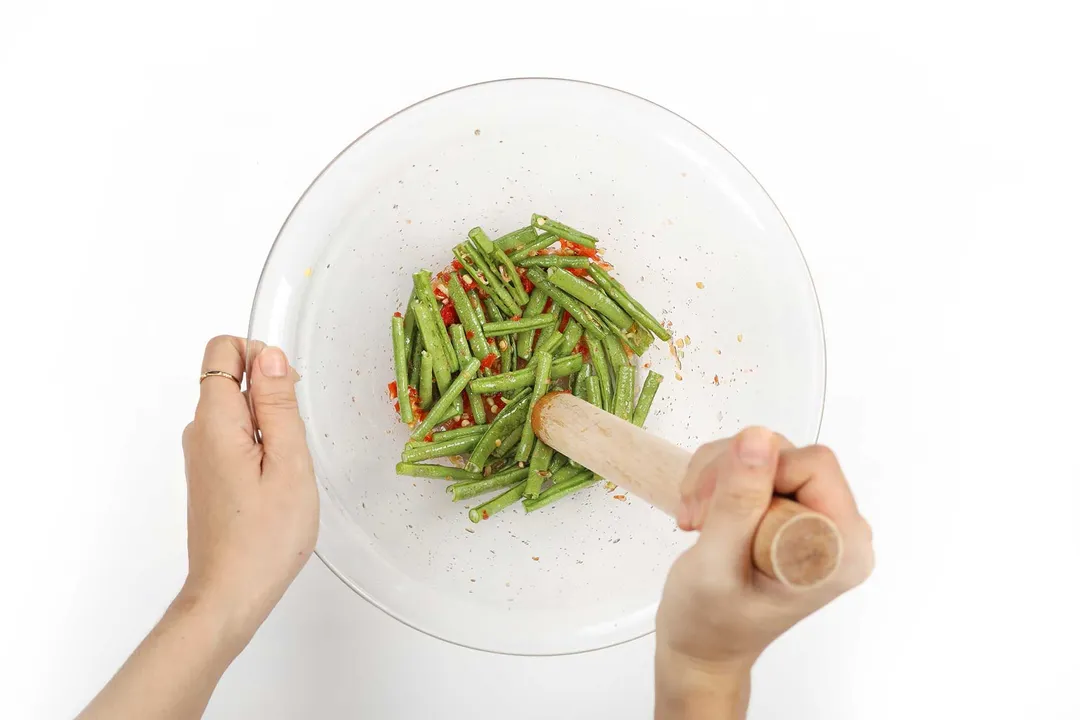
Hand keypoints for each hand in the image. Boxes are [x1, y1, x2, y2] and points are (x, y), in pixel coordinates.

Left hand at [180, 336, 317, 652]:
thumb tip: (271, 356)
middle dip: (272, 393)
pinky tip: (277, 483)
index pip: (223, 350)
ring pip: (238, 409)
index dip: (261, 356)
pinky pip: (237, 436)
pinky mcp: (210, 474)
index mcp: (215, 421)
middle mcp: (199, 432)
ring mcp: (201, 454)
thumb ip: (279, 403)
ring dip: (271, 424)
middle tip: (294, 442)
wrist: (230, 595)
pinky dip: (262, 446)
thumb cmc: (264, 538)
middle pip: (231, 377)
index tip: (288, 393)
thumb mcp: (289, 463)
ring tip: (287, 469)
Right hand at [655, 428, 873, 716]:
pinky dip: (718, 480)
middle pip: (787, 454)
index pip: (813, 465)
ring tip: (695, 520)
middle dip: (730, 475)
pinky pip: (755, 465)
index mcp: (843, 548)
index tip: (721, 513)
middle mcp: (840, 529)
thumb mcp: (716, 564)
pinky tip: (703, 514)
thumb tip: (757, 438)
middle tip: (698, 517)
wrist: (702, 648)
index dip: (759, 476)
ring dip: (717, 477)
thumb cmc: (709, 623)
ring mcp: (815, 518)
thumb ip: (738, 502)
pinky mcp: (791, 510)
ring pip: (764, 453)